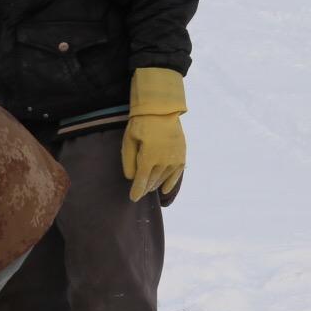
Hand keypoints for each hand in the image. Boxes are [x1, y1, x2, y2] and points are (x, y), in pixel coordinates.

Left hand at [122, 67, 185, 201]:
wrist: (162, 111)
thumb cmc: (140, 125)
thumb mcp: (129, 141)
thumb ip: (128, 161)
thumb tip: (131, 178)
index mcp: (148, 158)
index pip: (141, 181)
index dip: (136, 191)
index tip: (133, 199)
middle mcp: (163, 161)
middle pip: (152, 180)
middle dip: (144, 187)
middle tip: (138, 192)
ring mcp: (174, 159)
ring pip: (163, 178)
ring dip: (155, 184)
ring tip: (148, 188)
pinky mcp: (182, 155)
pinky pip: (177, 173)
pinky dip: (170, 182)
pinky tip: (165, 190)